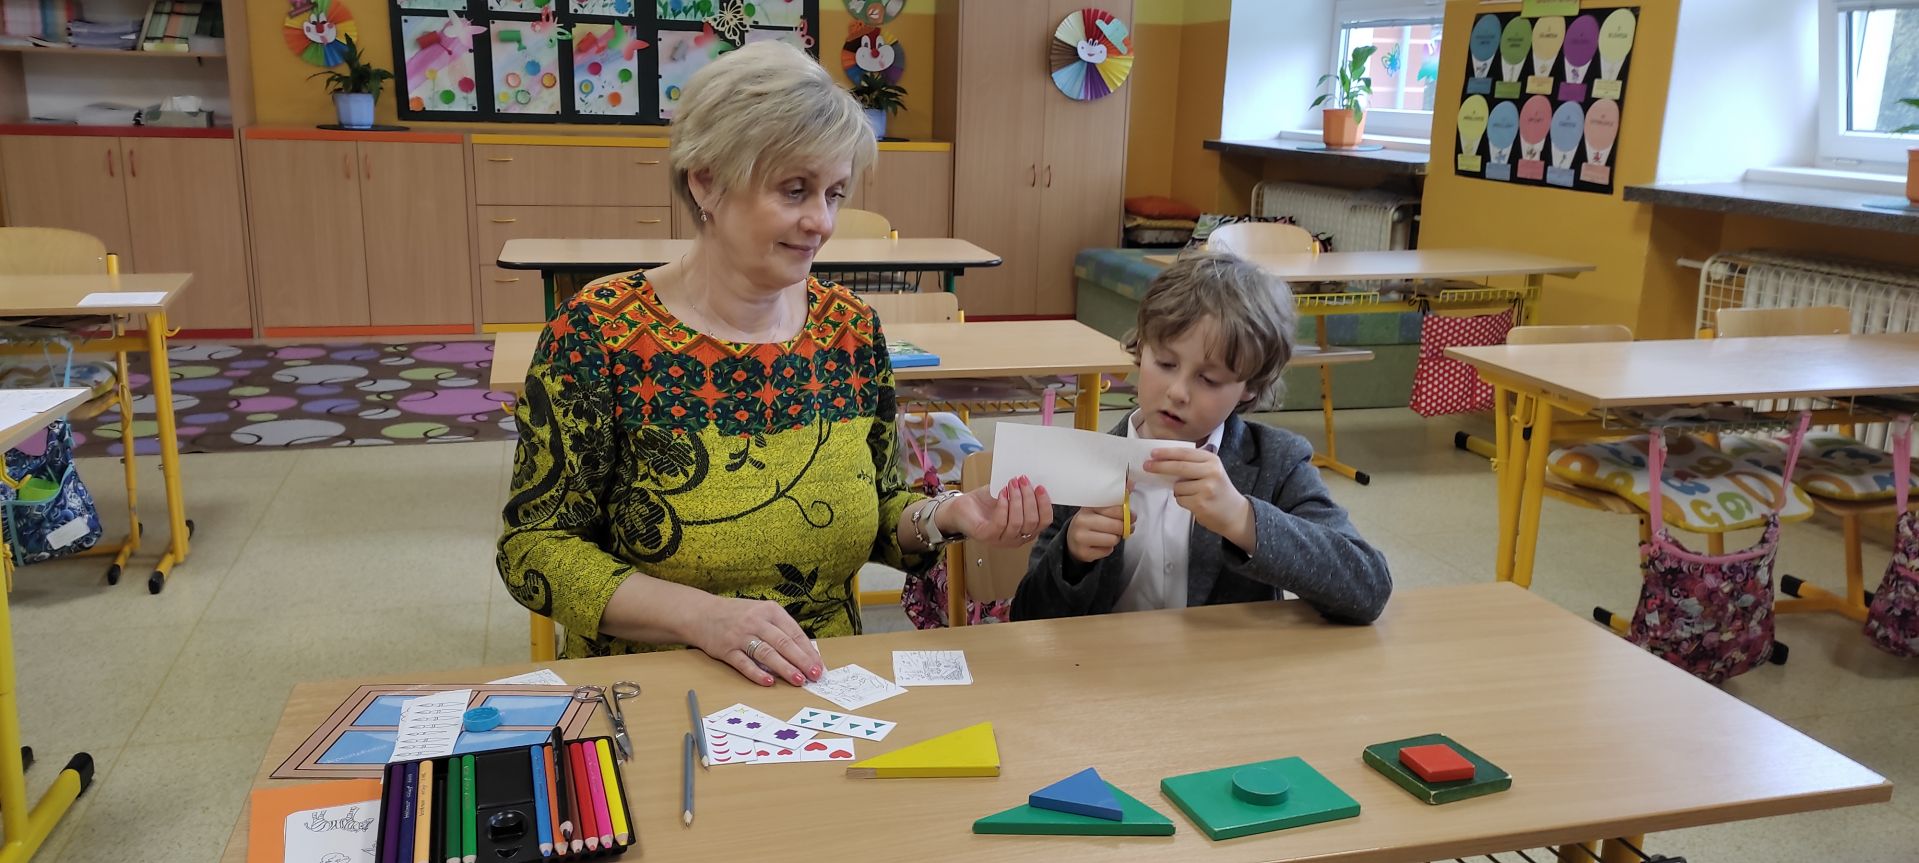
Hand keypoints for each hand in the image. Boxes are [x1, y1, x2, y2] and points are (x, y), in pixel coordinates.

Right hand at [683, 596, 822, 687]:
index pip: (794, 633)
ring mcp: (740, 635)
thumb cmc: (738, 615)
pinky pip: (744, 663)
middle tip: (815, 675)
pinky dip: (757, 673)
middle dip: (802, 661)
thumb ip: (780, 629)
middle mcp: (756, 621)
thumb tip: (804, 653)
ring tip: (798, 680)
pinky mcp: (726, 650)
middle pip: (783, 643)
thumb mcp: (761, 613)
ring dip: (784, 668)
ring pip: (767, 653)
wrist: (702, 613)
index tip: (819, 665)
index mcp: (770, 610)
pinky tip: (769, 681)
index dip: (808, 651)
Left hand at [938, 475, 1052, 547]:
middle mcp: (1016, 538)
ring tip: (1011, 484)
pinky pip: (1001, 523)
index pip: (1044, 522)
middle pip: (1032, 521)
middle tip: (1023, 480)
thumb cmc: (984, 503)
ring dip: (1016, 499)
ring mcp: (1001, 540)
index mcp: (1025, 530)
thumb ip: (1021, 492)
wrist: (960, 508)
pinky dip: (1003, 506)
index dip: (1045, 504)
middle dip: (1029, 498)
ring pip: (1018, 522)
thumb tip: (1032, 480)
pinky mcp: (986, 536)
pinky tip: (1001, 493)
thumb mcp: (1007, 495)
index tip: (1040, 487)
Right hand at [1066, 502, 1125, 562]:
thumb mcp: (1100, 508)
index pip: (1115, 509)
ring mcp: (1081, 537)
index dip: (1127, 514)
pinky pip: (1107, 551)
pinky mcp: (1083, 552)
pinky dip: (1107, 549)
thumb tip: (1131, 483)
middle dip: (1123, 528)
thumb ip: (1116, 498)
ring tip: (1109, 536)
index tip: (1130, 516)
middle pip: (1116, 525)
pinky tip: (1100, 544)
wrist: (1072, 540)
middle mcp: (1082, 520)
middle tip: (1124, 528)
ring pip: (1113, 539)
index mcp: (1088, 506)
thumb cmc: (1091, 522)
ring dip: (1115, 539)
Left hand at [1144, 447, 1251, 538]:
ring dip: (1178, 490)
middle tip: (1147, 466)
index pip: (1185, 453)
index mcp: (1212, 460)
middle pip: (1178, 467)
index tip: (1153, 453)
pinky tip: (1195, 502)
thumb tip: (1162, 461)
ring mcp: (1206, 488)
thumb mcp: (1210, 470)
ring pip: (1177, 486)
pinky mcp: (1201, 503)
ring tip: (1193, 494)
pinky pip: (1180, 499)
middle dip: (1160, 466)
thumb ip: (1192, 464)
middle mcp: (1211, 472)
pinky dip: (1182, 500)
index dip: (1167, 453)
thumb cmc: (1217, 489)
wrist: (1234, 512)